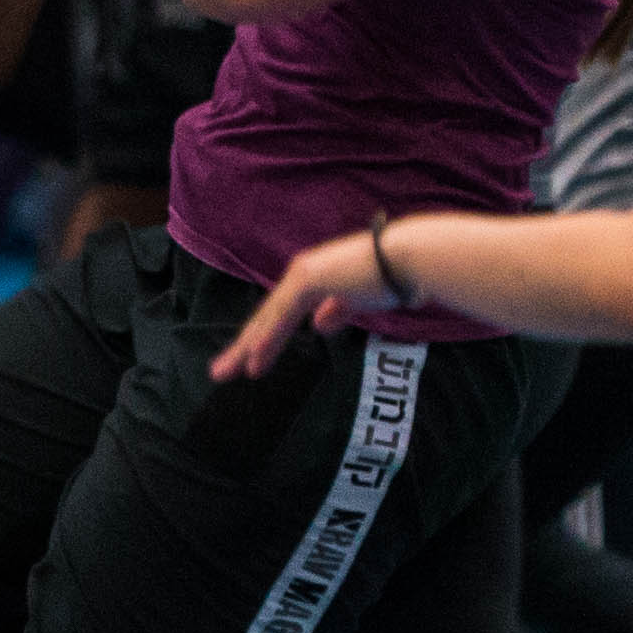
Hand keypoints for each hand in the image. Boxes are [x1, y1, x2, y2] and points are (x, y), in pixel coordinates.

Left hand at [211, 231, 395, 379]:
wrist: (411, 259)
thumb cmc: (394, 276)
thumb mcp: (361, 299)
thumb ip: (338, 309)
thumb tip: (318, 325)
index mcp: (314, 279)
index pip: (280, 314)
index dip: (264, 339)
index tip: (250, 363)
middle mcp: (303, 274)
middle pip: (267, 317)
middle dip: (243, 347)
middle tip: (220, 372)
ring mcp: (304, 276)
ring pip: (268, 319)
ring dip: (245, 348)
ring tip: (225, 373)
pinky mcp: (310, 280)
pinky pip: (283, 316)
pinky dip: (268, 338)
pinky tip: (253, 358)